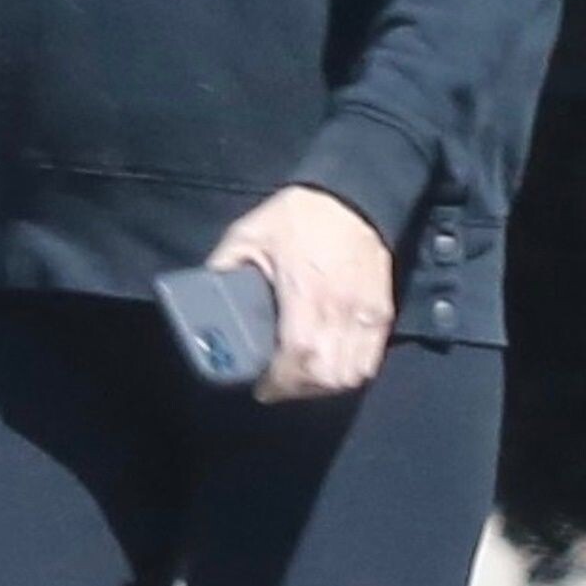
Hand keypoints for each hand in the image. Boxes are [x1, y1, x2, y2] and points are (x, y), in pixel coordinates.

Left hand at [209, 185, 393, 400]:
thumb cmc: (299, 215)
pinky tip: (331, 368)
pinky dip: (350, 373)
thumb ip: (224, 265)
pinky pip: (370, 360)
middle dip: (298, 390)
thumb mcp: (249, 233)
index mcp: (305, 292)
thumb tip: (203, 294)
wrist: (353, 195)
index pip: (297, 356)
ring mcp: (365, 313)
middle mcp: (340, 309)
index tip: (262, 388)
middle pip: (326, 374)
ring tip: (303, 380)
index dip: (279, 382)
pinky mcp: (382, 312)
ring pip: (351, 374)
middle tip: (277, 385)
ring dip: (325, 386)